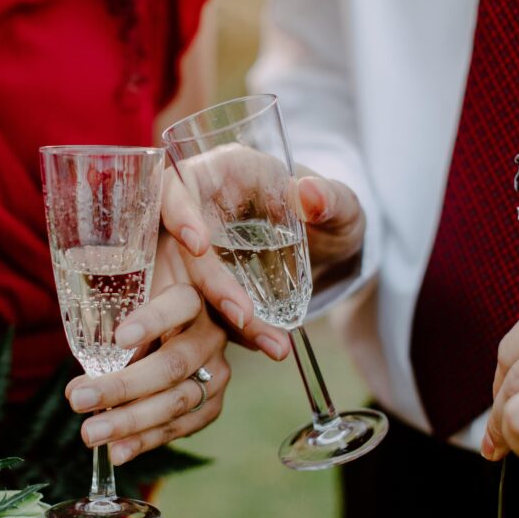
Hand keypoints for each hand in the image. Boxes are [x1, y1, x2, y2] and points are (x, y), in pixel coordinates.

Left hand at [63, 235, 230, 464]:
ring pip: (181, 399)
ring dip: (135, 421)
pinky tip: (118, 453)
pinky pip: (187, 422)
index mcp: (198, 285)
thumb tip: (157, 211)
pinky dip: (150, 439)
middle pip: (174, 363)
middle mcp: (213, 328)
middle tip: (77, 398)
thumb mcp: (154, 224)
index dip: (152, 321)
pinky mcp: (211, 392)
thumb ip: (163, 217)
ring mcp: (216, 363)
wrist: (184, 268)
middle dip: (126, 386)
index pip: (178, 305)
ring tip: (90, 433)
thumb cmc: (155, 251)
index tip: (119, 339)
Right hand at [161, 150, 364, 352]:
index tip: (199, 245)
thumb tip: (309, 192)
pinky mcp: (205, 287)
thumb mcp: (341, 205)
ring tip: (273, 344)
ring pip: (188, 288)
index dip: (178, 213)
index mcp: (222, 172)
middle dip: (209, 286)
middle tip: (243, 317)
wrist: (330, 251)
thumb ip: (331, 198)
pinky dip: (232, 333)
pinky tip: (266, 345)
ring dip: (221, 320)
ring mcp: (198, 252)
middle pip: (177, 247)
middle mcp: (200, 211)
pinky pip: (204, 312)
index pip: (177, 185)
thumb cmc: (330, 212)